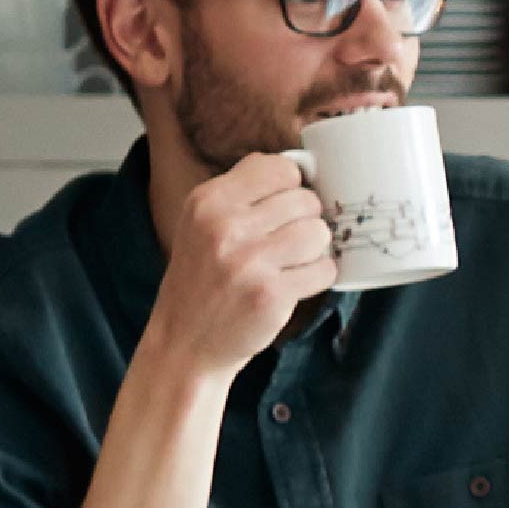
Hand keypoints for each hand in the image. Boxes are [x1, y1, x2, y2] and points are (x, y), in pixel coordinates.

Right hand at [142, 150, 337, 383]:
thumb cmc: (201, 279)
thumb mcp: (201, 223)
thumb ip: (243, 191)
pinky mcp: (271, 295)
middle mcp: (225, 227)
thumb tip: (300, 165)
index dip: (291, 188)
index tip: (283, 208)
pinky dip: (317, 276)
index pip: (280, 169)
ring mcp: (249, 262)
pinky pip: (323, 270)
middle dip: (304, 221)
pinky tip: (296, 283)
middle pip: (305, 201)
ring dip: (314, 249)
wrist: (185, 342)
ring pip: (319, 232)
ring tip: (292, 262)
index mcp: (208, 201)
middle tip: (286, 242)